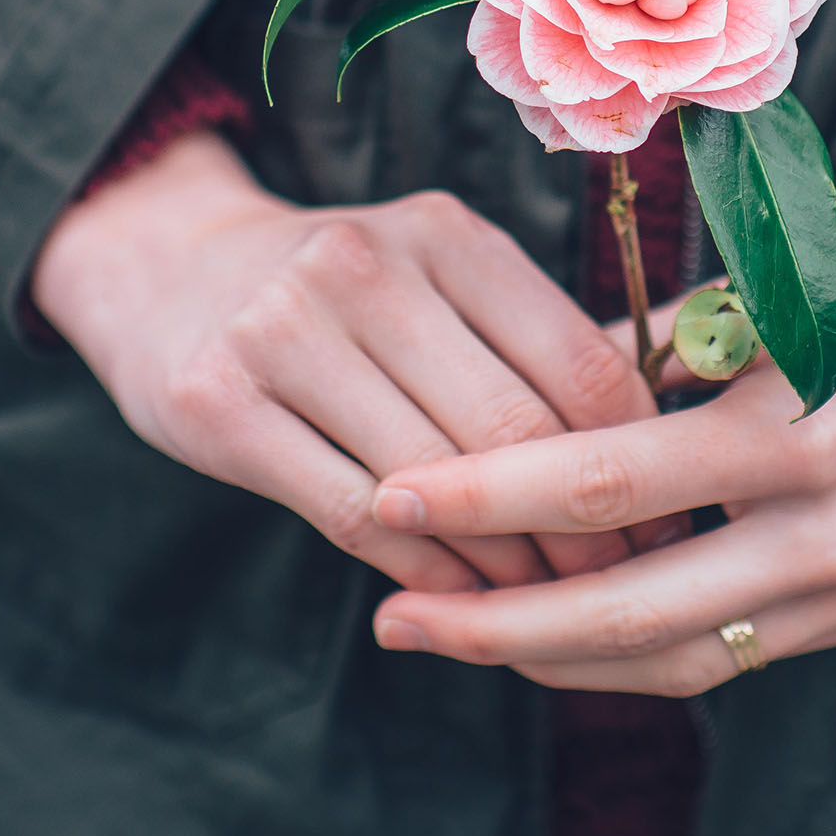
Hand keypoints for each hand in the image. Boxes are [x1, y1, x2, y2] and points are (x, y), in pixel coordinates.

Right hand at [32, 129, 662, 594]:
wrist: (166, 267)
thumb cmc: (340, 294)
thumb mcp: (435, 275)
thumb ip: (526, 344)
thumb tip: (659, 456)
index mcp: (445, 232)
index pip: (580, 364)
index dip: (637, 461)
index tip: (669, 521)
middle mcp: (365, 266)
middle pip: (513, 431)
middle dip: (580, 528)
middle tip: (620, 584)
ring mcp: (282, 330)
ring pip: (435, 482)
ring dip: (505, 564)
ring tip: (546, 603)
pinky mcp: (217, 404)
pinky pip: (351, 514)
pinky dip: (421, 572)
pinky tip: (458, 599)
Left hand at [363, 216, 835, 692]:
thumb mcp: (758, 285)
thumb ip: (639, 358)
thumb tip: (508, 411)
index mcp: (804, 424)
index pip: (613, 482)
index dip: (490, 497)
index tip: (390, 495)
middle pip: (633, 609)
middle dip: (497, 623)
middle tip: (393, 615)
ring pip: (676, 658)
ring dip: (551, 657)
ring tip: (448, 631)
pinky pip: (728, 654)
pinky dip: (630, 648)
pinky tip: (547, 632)